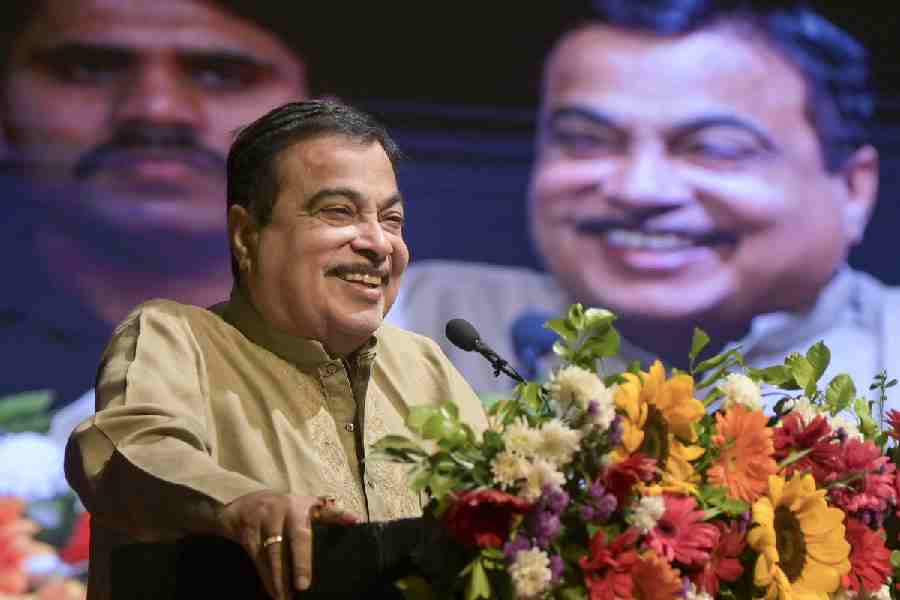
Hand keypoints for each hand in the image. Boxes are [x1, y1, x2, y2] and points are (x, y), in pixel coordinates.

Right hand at [215, 490, 357, 599]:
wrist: (242, 504)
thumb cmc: (283, 509)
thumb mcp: (305, 506)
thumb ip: (328, 513)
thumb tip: (355, 520)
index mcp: (302, 505)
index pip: (325, 512)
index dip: (339, 516)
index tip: (353, 523)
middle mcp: (284, 509)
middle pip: (296, 538)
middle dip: (300, 563)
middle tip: (303, 586)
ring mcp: (264, 520)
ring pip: (274, 552)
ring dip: (280, 576)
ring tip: (286, 597)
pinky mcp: (248, 532)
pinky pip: (258, 557)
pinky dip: (265, 575)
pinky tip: (273, 590)